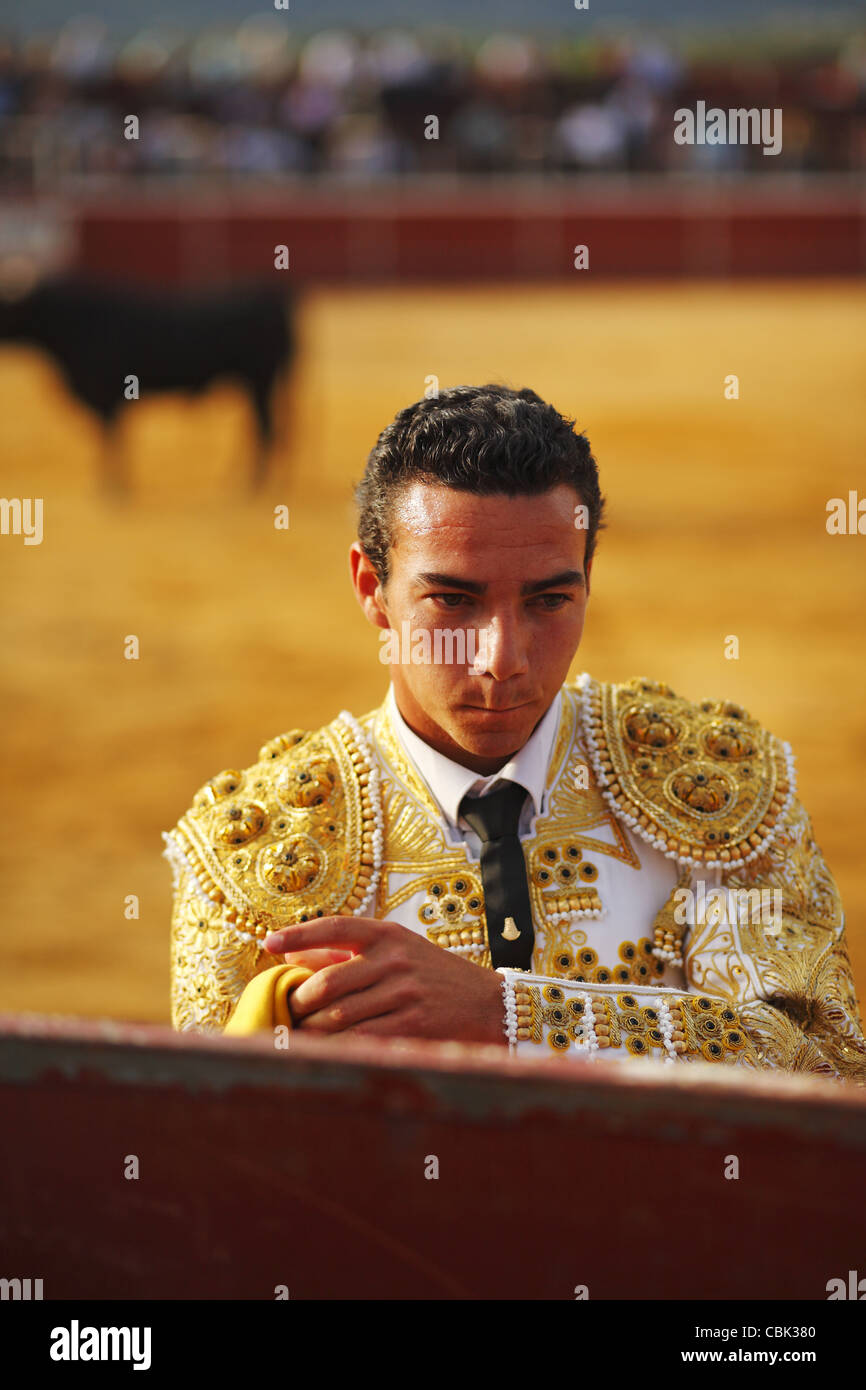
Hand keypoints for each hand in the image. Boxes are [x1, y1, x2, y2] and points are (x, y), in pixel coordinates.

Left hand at [263, 917, 506, 1045]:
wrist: (488, 1003)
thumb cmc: (432, 975)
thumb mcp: (396, 951)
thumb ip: (347, 952)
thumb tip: (293, 953)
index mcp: (387, 934)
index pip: (334, 927)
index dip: (298, 934)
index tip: (269, 942)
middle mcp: (395, 959)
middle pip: (328, 982)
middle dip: (301, 1001)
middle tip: (292, 1010)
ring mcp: (405, 992)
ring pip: (340, 1015)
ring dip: (314, 1029)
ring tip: (304, 1034)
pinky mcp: (413, 1023)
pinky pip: (361, 1038)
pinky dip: (338, 1046)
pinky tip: (328, 1048)